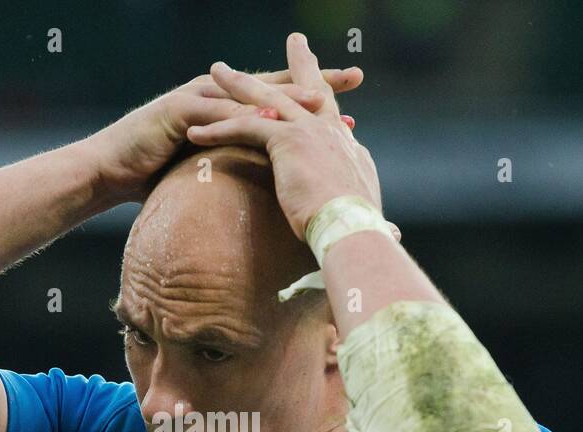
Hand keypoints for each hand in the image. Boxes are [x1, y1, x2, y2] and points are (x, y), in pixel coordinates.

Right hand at [85, 62, 363, 204]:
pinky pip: (219, 112)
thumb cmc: (155, 174)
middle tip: (356, 77)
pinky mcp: (180, 110)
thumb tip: (263, 195)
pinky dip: (246, 117)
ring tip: (323, 99)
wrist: (110, 170)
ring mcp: (200, 98)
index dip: (316, 99)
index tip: (354, 105)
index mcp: (229, 107)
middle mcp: (218, 94)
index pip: (279, 99)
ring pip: (252, 93)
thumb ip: (235, 170)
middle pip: (276, 84)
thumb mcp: (206, 171)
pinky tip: (273, 122)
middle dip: (316, 79)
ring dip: (287, 95)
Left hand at [185, 33, 384, 240]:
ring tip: (217, 73)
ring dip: (240, 85)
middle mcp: (332, 133)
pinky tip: (194, 132)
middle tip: (295, 42)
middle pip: (310, 91)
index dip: (328, 100)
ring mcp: (310, 132)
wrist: (355, 233)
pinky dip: (218, 129)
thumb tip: (389, 231)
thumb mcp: (369, 219)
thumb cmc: (361, 238)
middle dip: (300, 65)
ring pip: (269, 100)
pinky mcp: (287, 142)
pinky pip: (245, 128)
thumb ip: (366, 213)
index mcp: (350, 150)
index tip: (323, 87)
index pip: (335, 118)